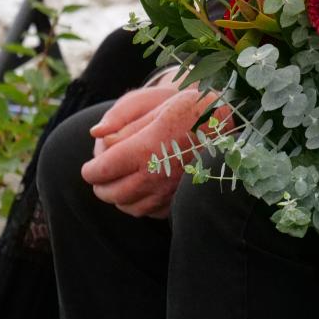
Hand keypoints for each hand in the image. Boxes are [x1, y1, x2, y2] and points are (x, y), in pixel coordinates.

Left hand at [82, 86, 228, 217]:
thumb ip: (123, 124)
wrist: (228, 125)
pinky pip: (151, 212)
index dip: (90, 170)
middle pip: (110, 193)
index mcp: (142, 150)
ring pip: (129, 207)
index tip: (90, 166)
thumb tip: (97, 134)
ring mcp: (168, 191)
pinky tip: (142, 191)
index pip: (100, 172)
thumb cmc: (191, 109)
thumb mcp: (155, 106)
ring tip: (118, 185)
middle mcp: (154, 175)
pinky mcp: (180, 199)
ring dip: (118, 199)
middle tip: (100, 177)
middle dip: (100, 186)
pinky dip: (141, 205)